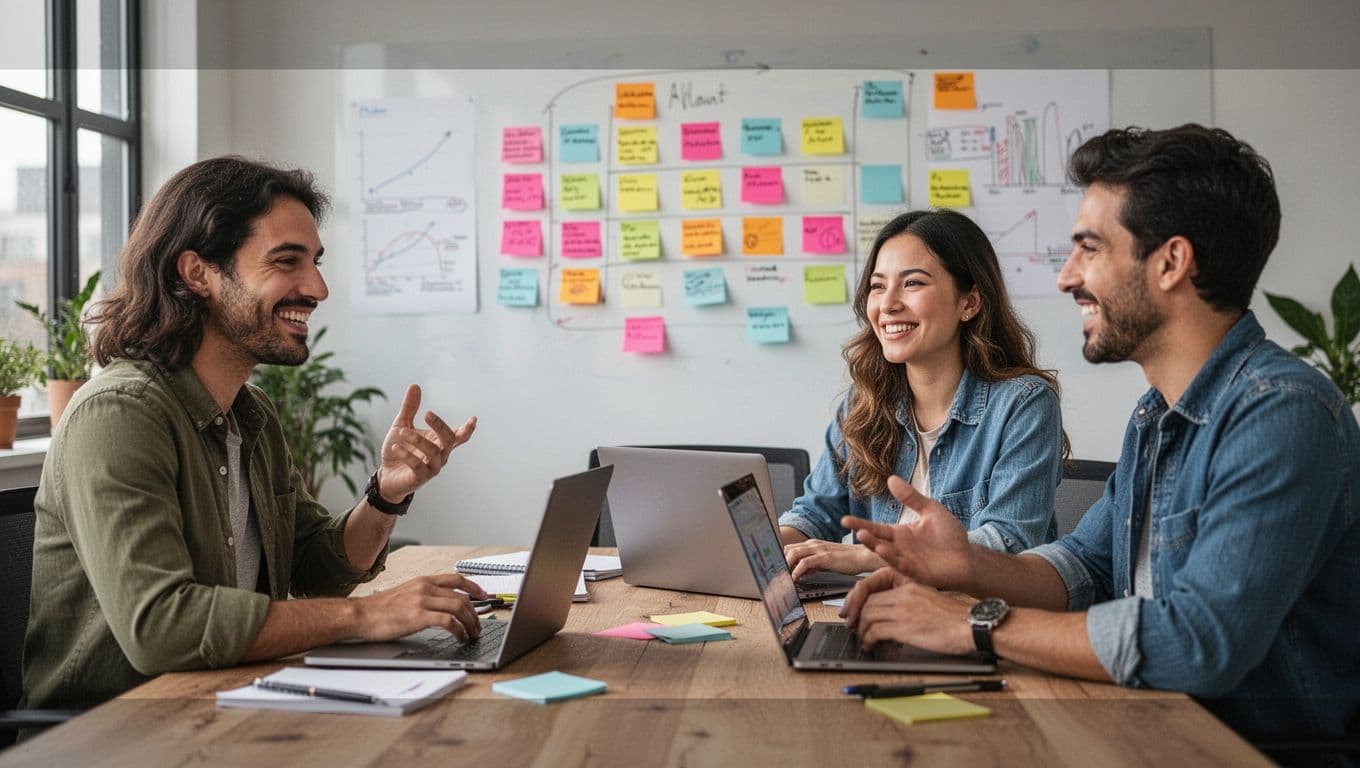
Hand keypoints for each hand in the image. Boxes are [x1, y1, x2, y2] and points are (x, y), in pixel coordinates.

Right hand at [354, 573, 487, 641]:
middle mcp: (425, 587)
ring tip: (472, 633)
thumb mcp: (405, 594)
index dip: (474, 587)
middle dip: (476, 612)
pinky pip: (449, 622)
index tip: (484, 596)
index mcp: (423, 581)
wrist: (359, 615)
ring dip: (470, 622)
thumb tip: (440, 606)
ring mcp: (422, 600)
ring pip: (459, 607)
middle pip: (462, 596)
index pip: (456, 579)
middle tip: (479, 625)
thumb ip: (422, 595)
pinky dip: (459, 630)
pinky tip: (459, 637)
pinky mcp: (419, 615)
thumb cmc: (378, 609)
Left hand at [377, 384, 475, 501]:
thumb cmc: (398, 450)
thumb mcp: (401, 425)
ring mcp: (432, 468)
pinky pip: (418, 465)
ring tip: (401, 432)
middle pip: (449, 439)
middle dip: (440, 426)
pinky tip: (396, 447)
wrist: (386, 475)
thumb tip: (415, 385)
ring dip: (417, 440)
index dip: (467, 429)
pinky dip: (407, 454)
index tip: (474, 419)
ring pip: (433, 451)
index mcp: (439, 442)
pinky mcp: (420, 478)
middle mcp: (440, 455)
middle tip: (427, 414)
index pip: (458, 436)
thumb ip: (410, 408)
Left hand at [784, 539, 885, 579]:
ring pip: (793, 554)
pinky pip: (805, 562)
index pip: (789, 548)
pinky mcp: (825, 557)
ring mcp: (818, 549)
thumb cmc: (847, 560)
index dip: (780, 558)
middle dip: (779, 562)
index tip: (775, 570)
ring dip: (785, 566)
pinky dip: (797, 571)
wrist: (863, 557)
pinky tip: (796, 579)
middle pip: (787, 549)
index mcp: (812, 544)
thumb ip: (812, 565)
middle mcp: (813, 544)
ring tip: (783, 578)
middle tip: (775, 575)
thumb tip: (799, 573)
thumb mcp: (825, 561)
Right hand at [841, 475, 973, 590]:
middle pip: (877, 540)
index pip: (876, 528)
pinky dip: (892, 559)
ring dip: (874, 546)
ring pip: (886, 554)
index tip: (845, 519)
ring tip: (864, 536)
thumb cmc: (950, 536)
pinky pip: (902, 565)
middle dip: (864, 534)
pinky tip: (884, 550)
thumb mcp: (930, 510)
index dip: (861, 524)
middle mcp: (899, 548)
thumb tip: (891, 478)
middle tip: (851, 526)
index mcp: (900, 534)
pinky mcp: (917, 573)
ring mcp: (907, 561)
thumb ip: (911, 497)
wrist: (968, 557)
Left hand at [843, 569, 973, 654]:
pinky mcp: (904, 627)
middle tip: (853, 628)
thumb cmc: (956, 619)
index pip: (874, 588)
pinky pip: (874, 631)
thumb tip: (890, 618)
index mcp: (909, 585)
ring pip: (867, 615)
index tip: (854, 611)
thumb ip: (908, 604)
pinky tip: (871, 646)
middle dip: (856, 616)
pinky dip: (868, 640)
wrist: (972, 626)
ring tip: (863, 640)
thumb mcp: (929, 601)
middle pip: (867, 601)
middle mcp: (903, 594)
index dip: (860, 601)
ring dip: (861, 630)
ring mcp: (903, 610)